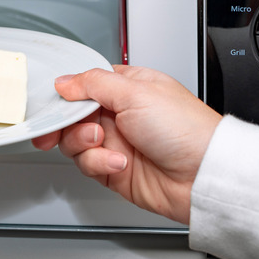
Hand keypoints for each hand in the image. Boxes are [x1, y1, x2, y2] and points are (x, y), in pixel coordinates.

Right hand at [32, 65, 221, 223]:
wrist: (203, 176)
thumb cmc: (186, 129)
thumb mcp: (136, 92)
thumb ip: (93, 83)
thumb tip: (64, 81)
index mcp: (127, 88)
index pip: (83, 85)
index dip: (66, 94)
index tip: (54, 101)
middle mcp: (119, 114)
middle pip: (72, 115)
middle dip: (65, 122)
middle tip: (62, 126)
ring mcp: (116, 142)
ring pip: (74, 141)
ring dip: (83, 142)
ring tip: (102, 141)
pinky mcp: (113, 169)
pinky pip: (87, 165)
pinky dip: (98, 163)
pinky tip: (120, 162)